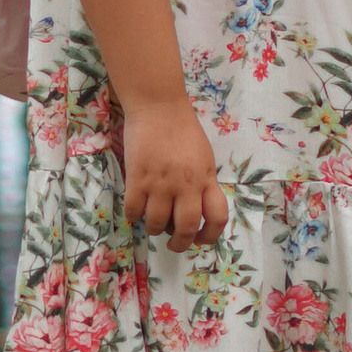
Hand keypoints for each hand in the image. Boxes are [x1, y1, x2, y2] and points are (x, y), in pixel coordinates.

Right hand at [122, 99, 229, 250]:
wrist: (159, 106)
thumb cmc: (183, 129)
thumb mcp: (204, 157)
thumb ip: (203, 183)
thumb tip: (194, 210)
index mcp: (207, 178)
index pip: (217, 217)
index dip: (211, 236)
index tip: (200, 240)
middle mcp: (187, 184)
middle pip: (186, 228)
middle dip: (180, 244)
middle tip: (174, 244)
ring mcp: (161, 182)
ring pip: (156, 224)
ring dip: (154, 229)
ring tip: (153, 223)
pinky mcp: (137, 178)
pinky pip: (134, 211)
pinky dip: (134, 217)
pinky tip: (137, 210)